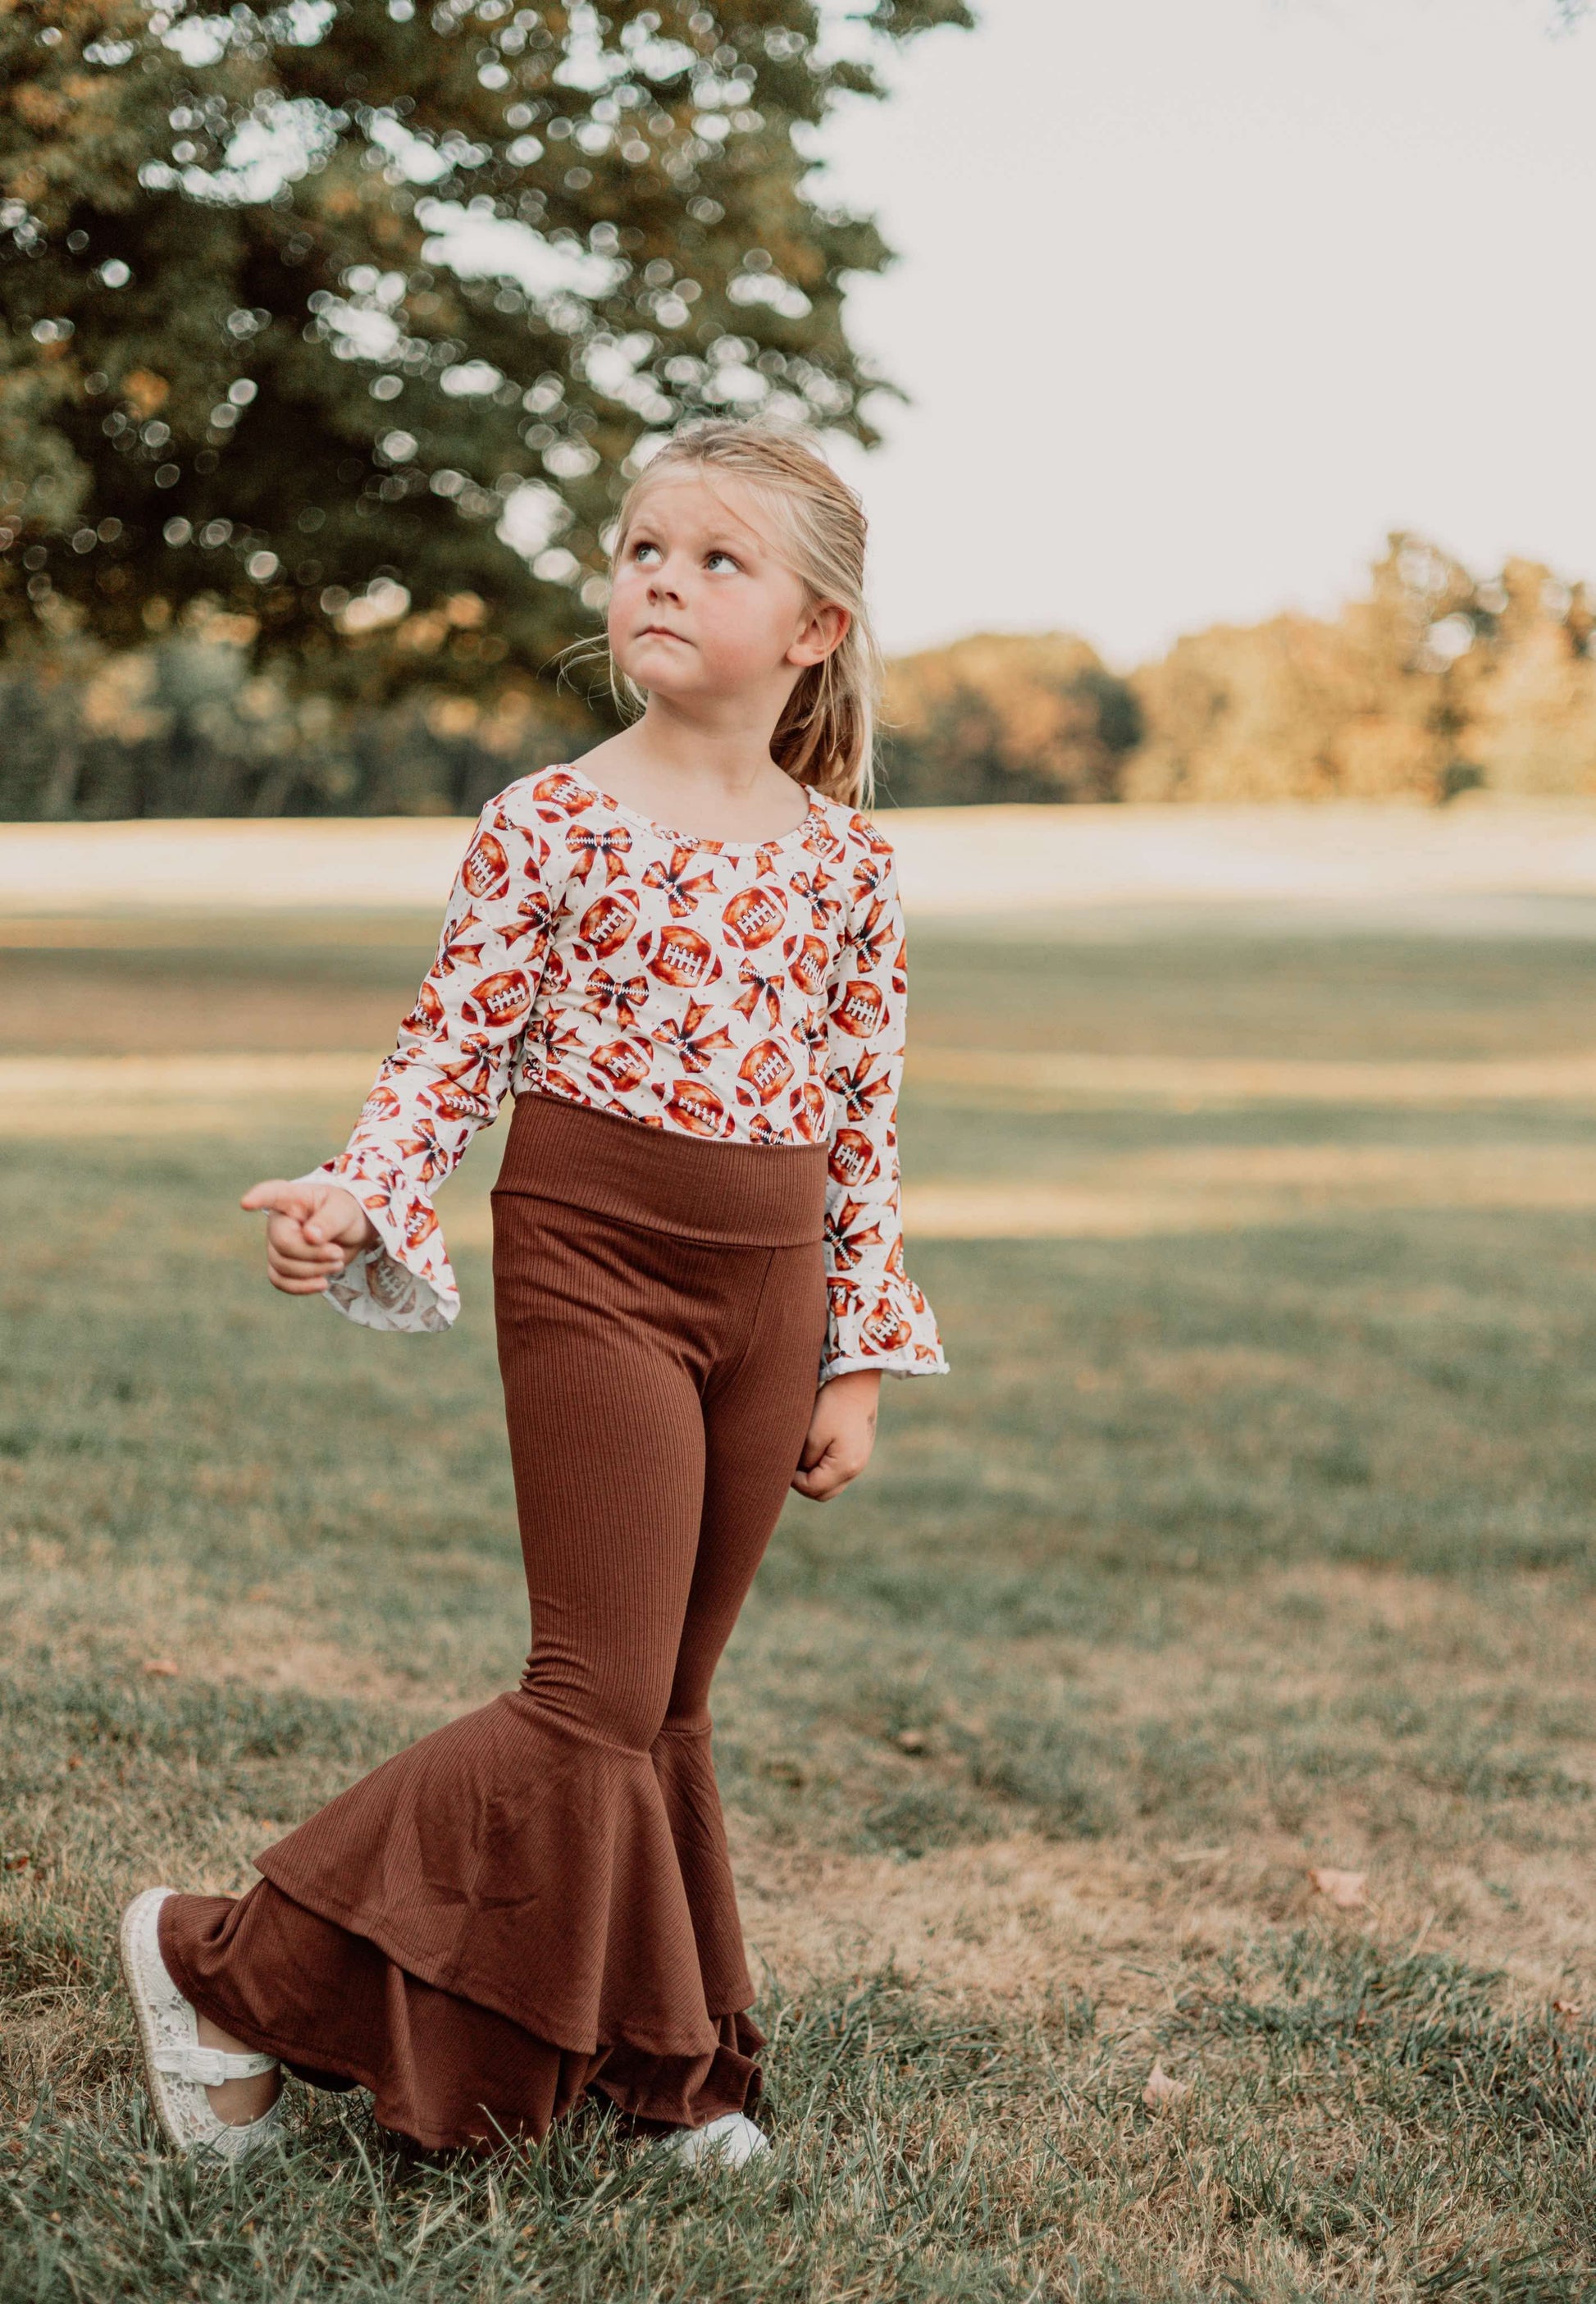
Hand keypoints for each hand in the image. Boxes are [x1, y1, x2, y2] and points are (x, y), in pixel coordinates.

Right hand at [240, 1178, 379, 1295]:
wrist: (352, 1233)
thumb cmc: (346, 1213)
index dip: (258, 1198)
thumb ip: (328, 1221)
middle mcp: (278, 1220)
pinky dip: (301, 1286)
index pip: (271, 1194)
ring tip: (337, 1262)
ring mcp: (276, 1243)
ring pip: (282, 1266)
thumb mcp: (344, 1211)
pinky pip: (280, 1281)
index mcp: (291, 1198)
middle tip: (338, 1254)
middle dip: (313, 1255)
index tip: (246, 1203)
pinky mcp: (281, 1264)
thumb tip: (309, 1236)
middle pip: (283, 1244)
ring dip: (313, 1270)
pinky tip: (322, 1284)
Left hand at [791, 1369, 880, 1501]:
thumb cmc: (833, 1405)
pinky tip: (816, 1448)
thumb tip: (799, 1473)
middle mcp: (856, 1469)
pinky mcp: (860, 1452)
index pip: (812, 1488)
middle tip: (790, 1464)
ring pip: (831, 1484)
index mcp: (845, 1466)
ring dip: (814, 1476)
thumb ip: (805, 1461)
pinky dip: (825, 1467)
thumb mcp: (812, 1434)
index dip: (793, 1480)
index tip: (783, 1462)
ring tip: (802, 1455)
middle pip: (823, 1493)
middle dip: (803, 1484)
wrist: (857, 1382)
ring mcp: (861, 1461)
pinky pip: (839, 1471)